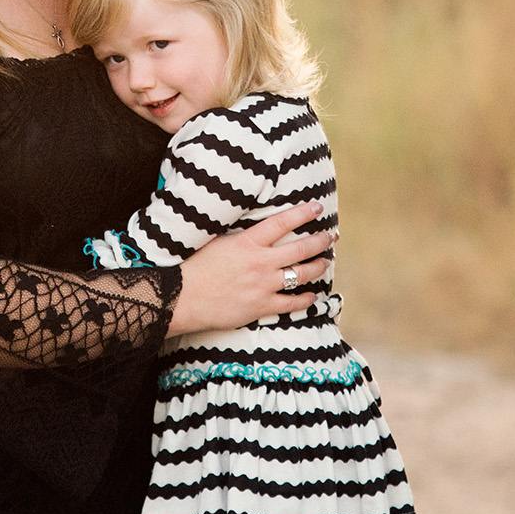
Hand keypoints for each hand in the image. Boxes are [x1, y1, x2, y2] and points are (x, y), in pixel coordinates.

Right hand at [166, 202, 334, 335]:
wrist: (182, 298)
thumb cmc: (194, 267)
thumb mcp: (216, 241)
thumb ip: (239, 235)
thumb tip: (253, 224)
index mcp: (248, 243)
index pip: (282, 223)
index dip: (303, 213)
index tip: (317, 206)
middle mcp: (260, 263)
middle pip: (300, 248)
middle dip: (320, 241)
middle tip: (332, 236)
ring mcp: (263, 286)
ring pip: (301, 274)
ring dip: (318, 267)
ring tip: (326, 261)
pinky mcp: (261, 307)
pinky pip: (291, 303)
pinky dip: (305, 299)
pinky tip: (313, 296)